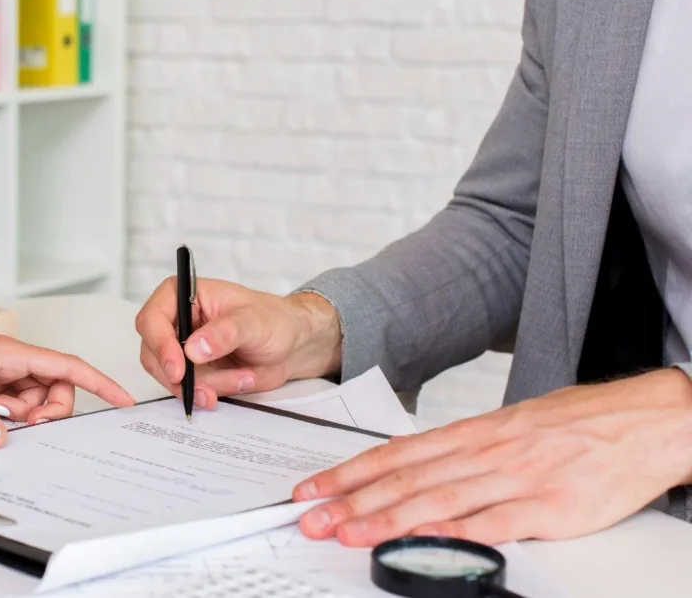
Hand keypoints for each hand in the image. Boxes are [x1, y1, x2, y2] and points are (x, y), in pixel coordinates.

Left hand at [0, 293, 135, 448]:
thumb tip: (0, 441)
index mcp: (10, 352)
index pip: (67, 366)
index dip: (99, 382)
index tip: (121, 399)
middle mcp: (8, 358)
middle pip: (53, 384)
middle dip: (49, 409)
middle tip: (25, 425)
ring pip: (31, 395)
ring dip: (23, 413)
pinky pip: (9, 399)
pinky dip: (6, 413)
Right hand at [134, 277, 341, 409]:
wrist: (291, 344)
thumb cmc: (273, 320)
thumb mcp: (254, 322)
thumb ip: (224, 333)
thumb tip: (193, 349)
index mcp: (183, 294)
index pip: (152, 318)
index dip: (159, 344)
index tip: (178, 369)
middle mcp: (176, 321)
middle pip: (152, 352)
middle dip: (179, 376)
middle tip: (202, 392)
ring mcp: (181, 348)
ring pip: (168, 376)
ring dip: (199, 386)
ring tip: (236, 383)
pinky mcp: (191, 371)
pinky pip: (186, 389)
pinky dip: (206, 394)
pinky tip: (231, 387)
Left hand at [292, 369, 691, 545]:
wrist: (647, 419)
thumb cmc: (578, 424)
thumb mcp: (510, 426)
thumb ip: (461, 450)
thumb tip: (411, 465)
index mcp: (475, 433)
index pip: (396, 454)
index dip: (348, 472)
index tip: (313, 488)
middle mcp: (486, 452)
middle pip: (406, 478)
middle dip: (351, 498)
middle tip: (311, 516)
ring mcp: (517, 479)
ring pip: (438, 499)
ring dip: (387, 518)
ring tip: (347, 531)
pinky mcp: (551, 507)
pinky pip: (494, 522)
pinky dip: (455, 531)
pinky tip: (423, 539)